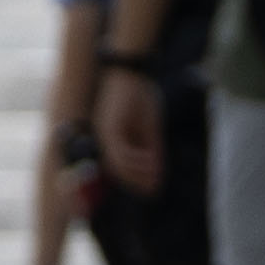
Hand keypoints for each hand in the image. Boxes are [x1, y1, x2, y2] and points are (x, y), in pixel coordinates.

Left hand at [95, 66, 164, 197]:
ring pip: (118, 166)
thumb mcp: (149, 127)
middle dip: (136, 183)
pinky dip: (135, 160)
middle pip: (118, 172)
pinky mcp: (108, 129)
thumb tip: (159, 172)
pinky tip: (150, 161)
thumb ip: (152, 149)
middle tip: (153, 190)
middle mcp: (106, 141)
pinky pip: (119, 152)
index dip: (137, 182)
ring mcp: (105, 136)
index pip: (123, 170)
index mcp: (114, 142)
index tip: (152, 191)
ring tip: (154, 174)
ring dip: (137, 173)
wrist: (129, 73)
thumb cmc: (139, 96)